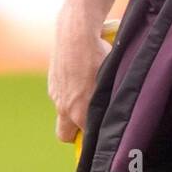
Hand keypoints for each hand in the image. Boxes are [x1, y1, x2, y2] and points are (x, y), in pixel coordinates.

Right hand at [48, 10, 111, 142]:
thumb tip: (119, 111)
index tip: (103, 132)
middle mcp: (63, 106)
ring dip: (74, 108)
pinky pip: (60, 94)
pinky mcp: (52, 81)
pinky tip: (81, 75)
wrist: (76, 34)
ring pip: (63, 111)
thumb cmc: (99, 56)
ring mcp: (55, 93)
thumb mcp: (110, 81)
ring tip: (90, 90)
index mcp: (79, 111)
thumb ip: (109, 100)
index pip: (86, 137)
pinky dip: (69, 91)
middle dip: (75, 132)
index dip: (95, 136)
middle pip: (64, 135)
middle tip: (91, 120)